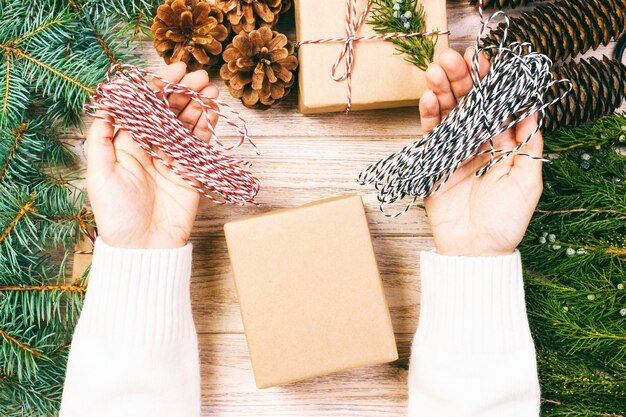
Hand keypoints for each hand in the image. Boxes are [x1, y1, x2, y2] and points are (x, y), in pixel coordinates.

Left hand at [86, 63, 218, 248]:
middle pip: (169, 111)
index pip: (145, 107)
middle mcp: (151, 147)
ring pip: (187, 124)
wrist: (145, 247)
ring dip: (199, 105)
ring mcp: (173, 159)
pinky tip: (214, 112)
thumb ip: (101, 138)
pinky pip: (200, 145)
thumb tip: (105, 104)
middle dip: (185, 92)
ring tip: (212, 90)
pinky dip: (208, 127)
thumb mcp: (99, 174)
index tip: (176, 71)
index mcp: (127, 144)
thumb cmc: (117, 214)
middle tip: (201, 77)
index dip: (160, 86)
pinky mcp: (191, 172)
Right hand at [419, 48, 542, 256]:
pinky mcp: (434, 162)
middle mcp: (480, 143)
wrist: (474, 251)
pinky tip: (428, 98)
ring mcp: (455, 151)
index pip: (497, 106)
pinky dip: (428, 116)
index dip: (490, 83)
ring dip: (442, 91)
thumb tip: (534, 109)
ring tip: (435, 71)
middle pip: (470, 104)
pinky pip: (430, 135)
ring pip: (448, 114)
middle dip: (461, 80)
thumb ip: (529, 146)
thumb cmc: (506, 222)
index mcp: (505, 145)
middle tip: (451, 59)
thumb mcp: (528, 183)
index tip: (483, 62)